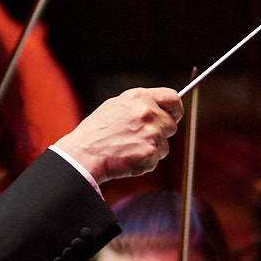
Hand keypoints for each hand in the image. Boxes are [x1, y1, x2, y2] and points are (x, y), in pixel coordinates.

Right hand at [55, 86, 182, 182]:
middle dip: (162, 133)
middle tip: (142, 138)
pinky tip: (127, 157)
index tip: (174, 116)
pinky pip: (155, 160)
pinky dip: (144, 162)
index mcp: (140, 97)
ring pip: (164, 145)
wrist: (84, 154)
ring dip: (152, 149)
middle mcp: (148, 112)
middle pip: (172, 125)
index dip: (176, 109)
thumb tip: (159, 108)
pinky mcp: (150, 152)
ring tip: (129, 148)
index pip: (173, 98)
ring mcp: (151, 133)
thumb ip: (140, 105)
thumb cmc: (96, 131)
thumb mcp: (116, 106)